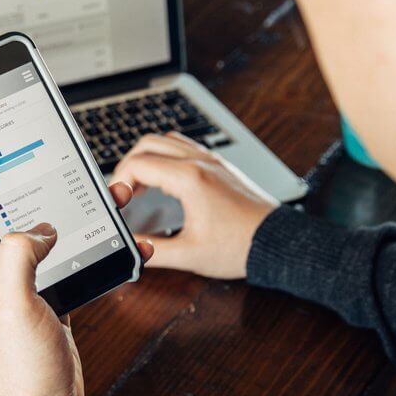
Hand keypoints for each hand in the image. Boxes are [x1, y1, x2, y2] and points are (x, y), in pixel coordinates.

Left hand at [0, 183, 152, 395]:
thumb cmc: (18, 370)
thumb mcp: (12, 304)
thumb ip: (20, 256)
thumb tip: (40, 227)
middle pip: (11, 214)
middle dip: (36, 188)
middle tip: (61, 165)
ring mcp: (24, 283)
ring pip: (46, 235)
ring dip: (71, 216)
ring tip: (104, 197)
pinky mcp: (50, 297)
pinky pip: (69, 260)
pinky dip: (90, 247)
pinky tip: (116, 241)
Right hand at [113, 132, 278, 278]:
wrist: (276, 242)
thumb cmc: (240, 246)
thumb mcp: (189, 254)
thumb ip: (153, 251)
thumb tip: (131, 247)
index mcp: (189, 178)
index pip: (138, 164)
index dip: (119, 182)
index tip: (118, 202)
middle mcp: (199, 162)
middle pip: (147, 144)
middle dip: (127, 166)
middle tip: (124, 193)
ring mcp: (211, 161)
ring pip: (166, 140)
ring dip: (146, 158)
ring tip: (140, 187)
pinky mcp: (219, 167)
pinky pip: (184, 147)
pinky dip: (165, 157)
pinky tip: (165, 182)